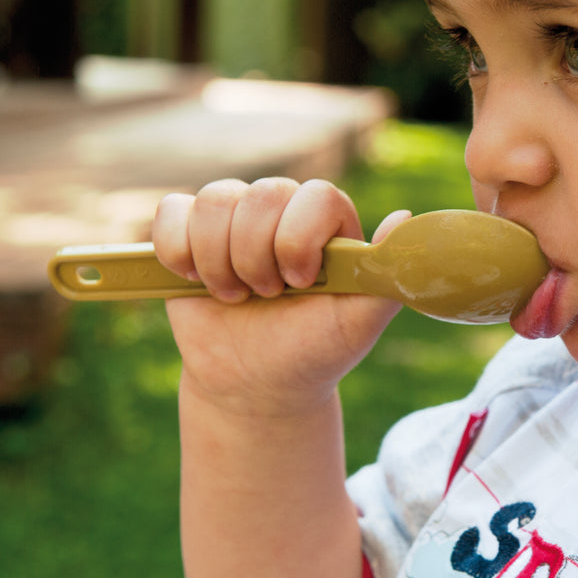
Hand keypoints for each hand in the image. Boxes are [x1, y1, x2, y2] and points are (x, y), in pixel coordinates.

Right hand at [151, 177, 407, 415]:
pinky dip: (177, 250)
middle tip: (267, 296)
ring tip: (236, 296)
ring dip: (219, 260)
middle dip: (257, 258)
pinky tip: (195, 280)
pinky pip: (171, 211)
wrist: (257, 383)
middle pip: (260, 195)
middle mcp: (283, 210)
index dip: (298, 238)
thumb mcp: (358, 323)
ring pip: (215, 199)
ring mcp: (234, 218)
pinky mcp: (189, 232)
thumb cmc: (314, 350)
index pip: (315, 195)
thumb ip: (386, 275)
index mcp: (328, 222)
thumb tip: (406, 218)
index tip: (299, 283)